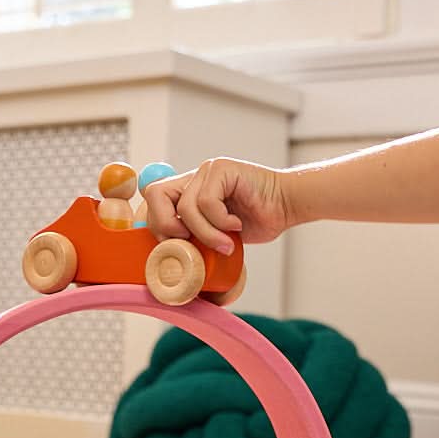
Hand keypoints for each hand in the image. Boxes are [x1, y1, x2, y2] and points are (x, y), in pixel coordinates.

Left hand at [143, 157, 289, 252]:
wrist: (286, 206)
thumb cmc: (256, 221)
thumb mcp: (217, 237)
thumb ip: (196, 240)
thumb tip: (176, 269)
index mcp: (186, 193)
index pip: (152, 203)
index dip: (156, 227)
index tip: (176, 249)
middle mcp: (192, 179)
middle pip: (155, 196)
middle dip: (168, 229)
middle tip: (190, 246)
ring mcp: (205, 172)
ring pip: (185, 207)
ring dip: (205, 234)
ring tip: (225, 243)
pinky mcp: (221, 169)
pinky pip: (207, 201)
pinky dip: (220, 222)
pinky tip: (237, 225)